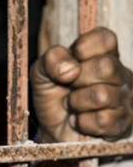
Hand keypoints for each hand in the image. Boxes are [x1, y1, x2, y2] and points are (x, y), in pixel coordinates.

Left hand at [30, 27, 132, 141]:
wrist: (51, 128)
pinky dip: (82, 123)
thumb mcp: (41, 72)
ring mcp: (125, 99)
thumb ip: (51, 59)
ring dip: (76, 103)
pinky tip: (80, 121)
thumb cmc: (51, 96)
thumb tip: (71, 68)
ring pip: (101, 95)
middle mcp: (119, 74)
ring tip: (73, 106)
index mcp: (102, 55)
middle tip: (70, 88)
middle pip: (105, 66)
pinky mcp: (123, 124)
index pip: (105, 38)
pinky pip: (102, 120)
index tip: (69, 64)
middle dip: (76, 81)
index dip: (82, 50)